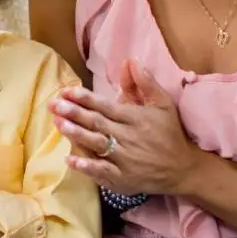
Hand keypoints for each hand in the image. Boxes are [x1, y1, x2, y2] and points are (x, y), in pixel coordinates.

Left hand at [49, 58, 202, 194]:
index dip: (86, 98)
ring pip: (97, 144)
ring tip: (58, 124)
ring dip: (76, 134)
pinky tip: (70, 160)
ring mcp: (125, 158)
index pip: (106, 106)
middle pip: (97, 123)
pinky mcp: (123, 178)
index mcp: (135, 118)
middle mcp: (128, 137)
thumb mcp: (163, 104)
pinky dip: (86, 167)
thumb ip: (145, 82)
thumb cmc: (169, 133)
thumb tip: (131, 60)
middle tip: (54, 105)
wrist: (182, 169)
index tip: (67, 91)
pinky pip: (102, 172)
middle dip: (74, 113)